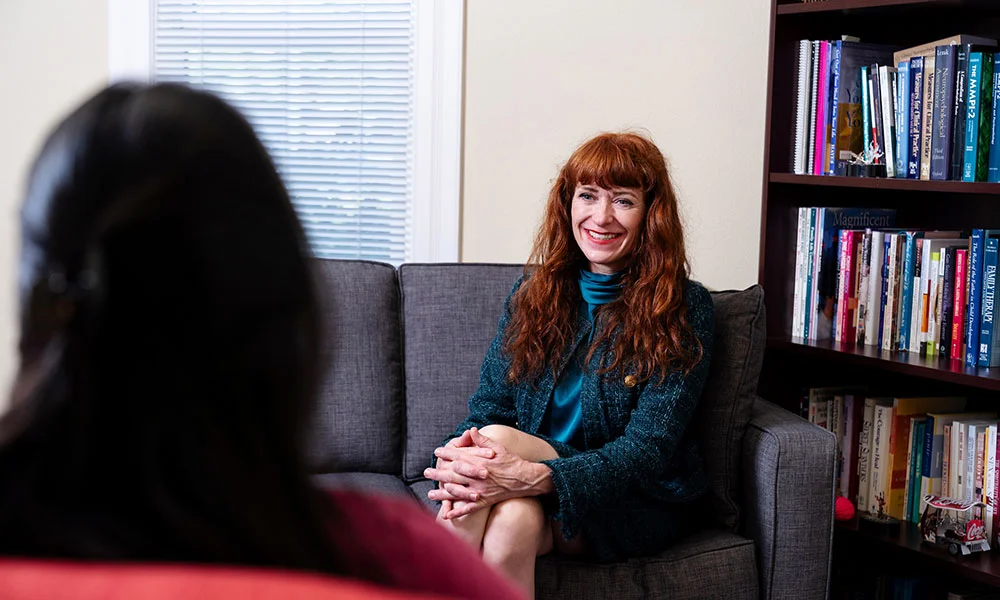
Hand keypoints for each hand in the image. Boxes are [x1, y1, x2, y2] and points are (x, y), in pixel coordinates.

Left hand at [425, 427, 551, 518]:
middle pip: (454, 475)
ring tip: (430, 493)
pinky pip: (469, 508)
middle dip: (439, 474)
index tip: (437, 451)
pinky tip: (447, 515)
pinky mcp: (484, 501)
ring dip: (443, 494)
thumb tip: (471, 429)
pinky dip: (458, 513)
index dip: (447, 454)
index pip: (460, 457)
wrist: (525, 479)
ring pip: (458, 492)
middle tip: (426, 472)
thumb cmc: (511, 461)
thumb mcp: (498, 447)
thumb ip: (483, 440)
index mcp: (481, 463)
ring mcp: (481, 491)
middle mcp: (479, 477)